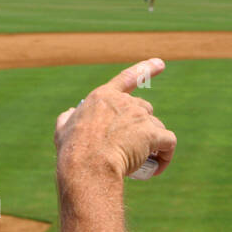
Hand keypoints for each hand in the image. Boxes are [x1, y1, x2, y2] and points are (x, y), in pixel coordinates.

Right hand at [54, 58, 176, 180]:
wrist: (88, 166)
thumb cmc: (73, 151)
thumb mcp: (63, 130)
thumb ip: (67, 118)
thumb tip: (70, 113)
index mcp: (103, 96)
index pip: (128, 78)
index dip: (145, 69)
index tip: (161, 63)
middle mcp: (124, 102)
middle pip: (144, 109)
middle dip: (143, 127)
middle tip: (134, 149)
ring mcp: (139, 116)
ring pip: (157, 128)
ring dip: (155, 144)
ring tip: (144, 164)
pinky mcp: (151, 134)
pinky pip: (168, 142)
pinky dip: (166, 156)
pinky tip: (158, 168)